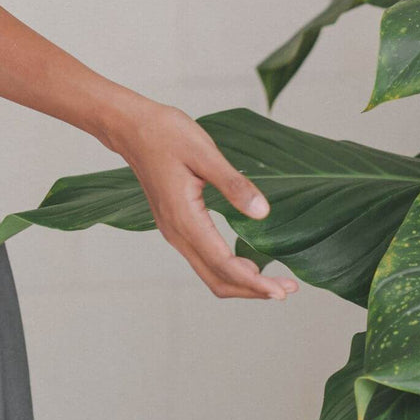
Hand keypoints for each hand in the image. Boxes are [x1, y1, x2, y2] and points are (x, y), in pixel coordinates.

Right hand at [98, 91, 299, 300]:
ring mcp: (174, 230)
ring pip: (209, 273)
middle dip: (253, 290)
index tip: (282, 291)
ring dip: (241, 282)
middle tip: (287, 288)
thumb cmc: (165, 134)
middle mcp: (176, 232)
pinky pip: (203, 259)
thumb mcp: (204, 152)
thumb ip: (233, 184)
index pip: (224, 265)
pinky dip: (228, 269)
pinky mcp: (175, 224)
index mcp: (184, 218)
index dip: (255, 282)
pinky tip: (248, 261)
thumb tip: (262, 213)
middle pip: (216, 279)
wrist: (131, 128)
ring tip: (273, 279)